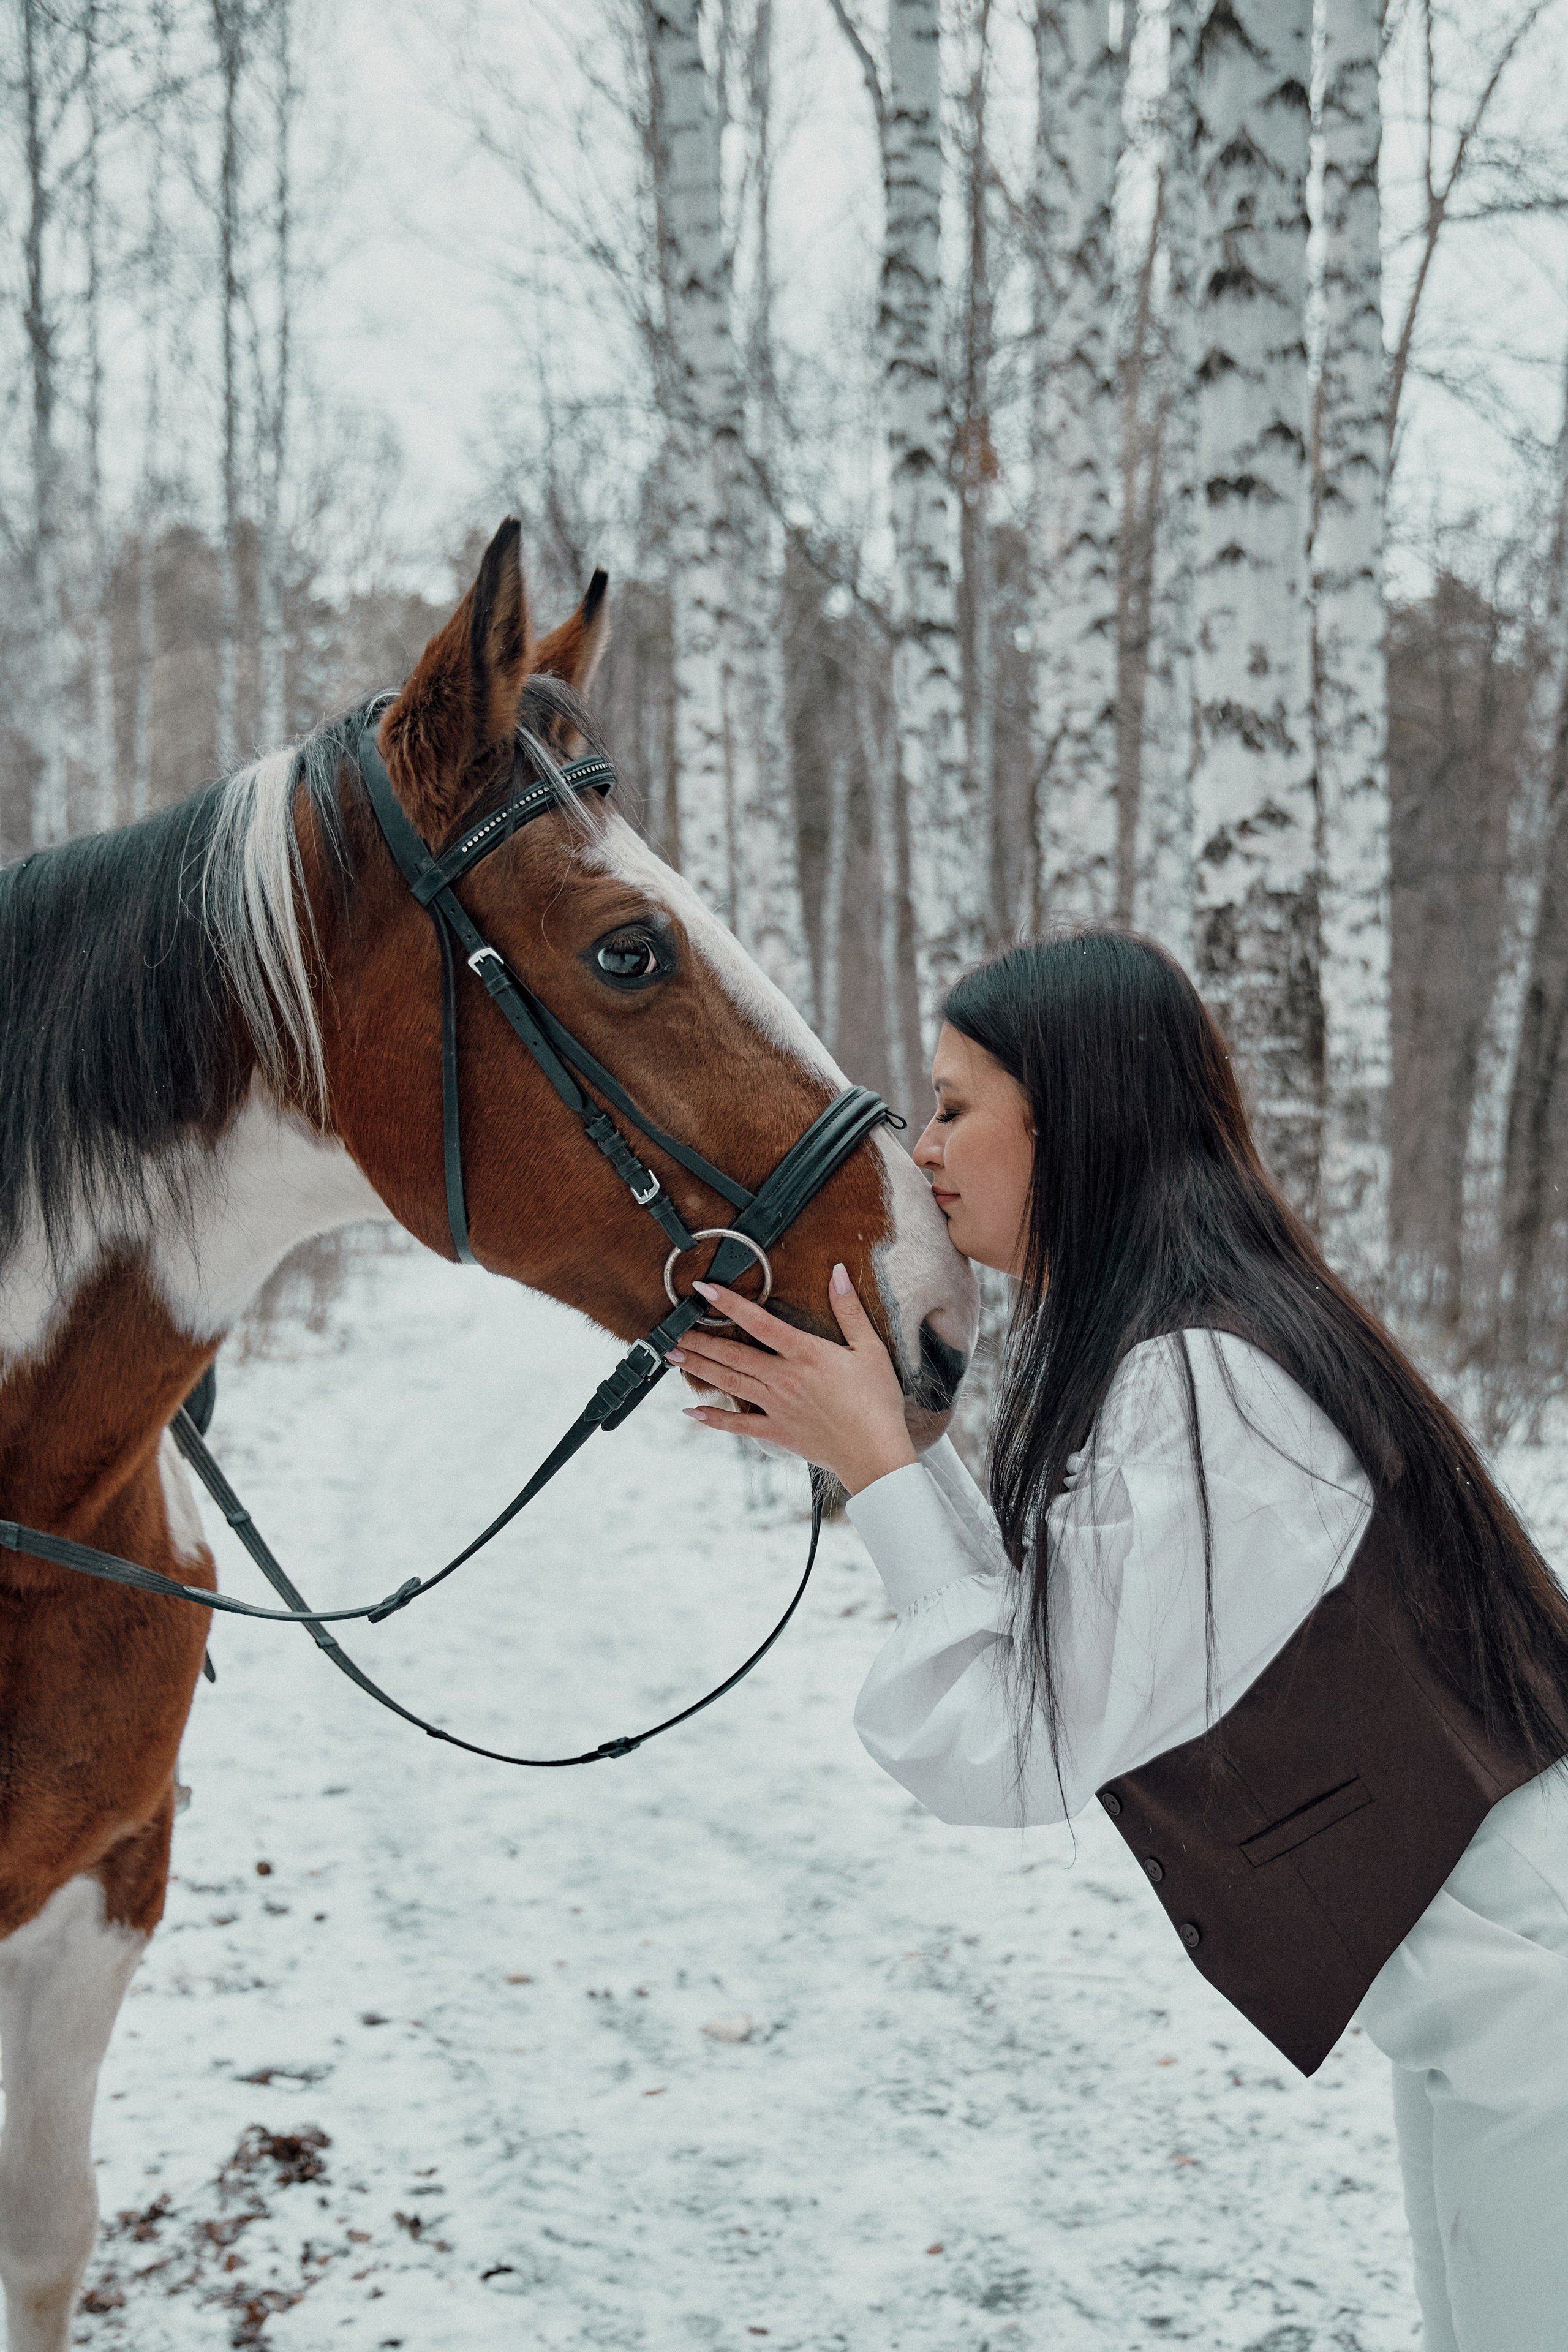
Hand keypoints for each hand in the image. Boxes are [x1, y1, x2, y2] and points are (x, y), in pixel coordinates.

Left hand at [667, 1263, 917, 1494]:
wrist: (875, 1452)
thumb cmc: (876, 1400)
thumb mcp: (869, 1349)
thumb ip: (849, 1310)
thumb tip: (838, 1272)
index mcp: (805, 1354)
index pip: (759, 1322)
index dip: (729, 1303)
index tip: (703, 1289)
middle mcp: (783, 1378)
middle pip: (733, 1354)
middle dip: (700, 1340)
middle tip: (672, 1330)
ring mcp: (776, 1407)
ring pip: (729, 1383)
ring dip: (698, 1369)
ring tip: (672, 1356)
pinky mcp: (776, 1431)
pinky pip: (738, 1425)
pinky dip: (713, 1419)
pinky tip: (691, 1412)